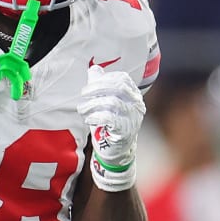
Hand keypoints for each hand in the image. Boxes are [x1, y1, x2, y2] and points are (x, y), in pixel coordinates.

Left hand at [81, 66, 142, 191]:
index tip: (89, 87)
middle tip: (83, 95)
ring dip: (93, 104)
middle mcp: (137, 104)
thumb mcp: (103, 103)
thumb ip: (100, 86)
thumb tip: (94, 69)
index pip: (121, 79)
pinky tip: (88, 119)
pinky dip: (96, 116)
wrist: (115, 152)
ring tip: (82, 110)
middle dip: (97, 88)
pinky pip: (111, 118)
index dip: (103, 79)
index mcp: (133, 95)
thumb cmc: (108, 124)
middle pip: (118, 87)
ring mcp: (133, 118)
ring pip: (113, 103)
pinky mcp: (126, 131)